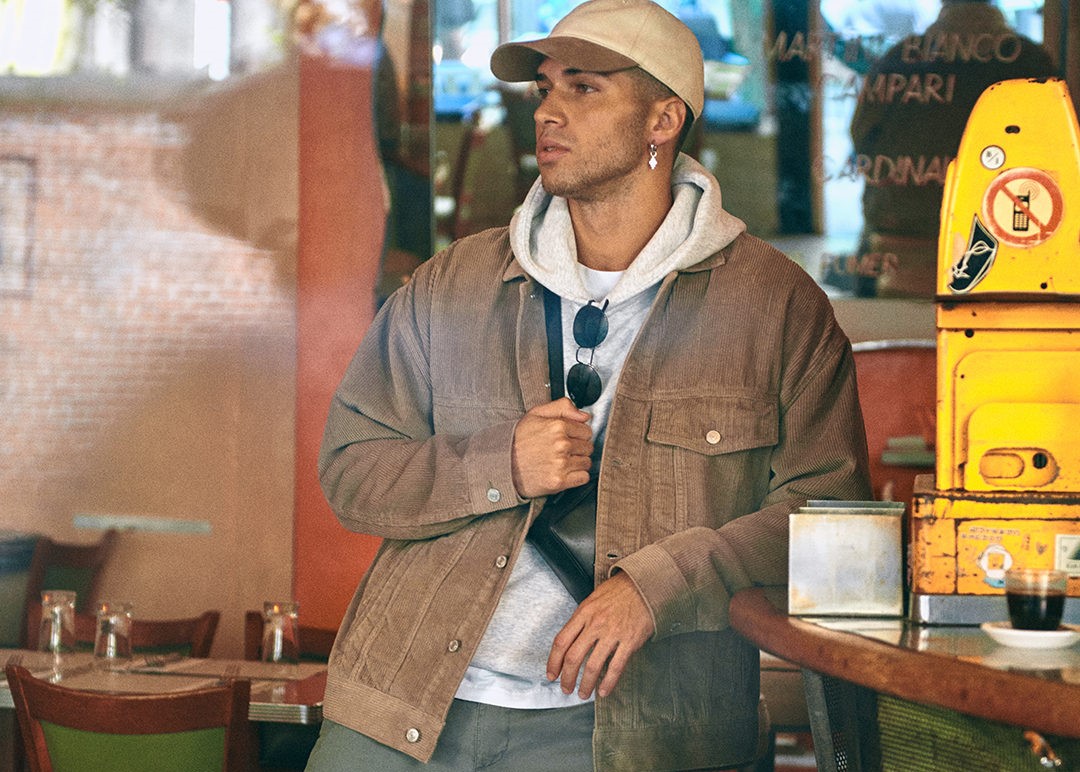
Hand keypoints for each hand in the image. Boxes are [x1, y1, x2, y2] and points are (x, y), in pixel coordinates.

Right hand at [512, 398, 592, 497]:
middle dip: (579, 448)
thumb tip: (584, 416)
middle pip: (588, 447)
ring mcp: (561, 464)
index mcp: (557, 426)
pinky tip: (565, 472)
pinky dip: (577, 476)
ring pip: (586, 462)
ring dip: (578, 462)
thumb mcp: (536, 414)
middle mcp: (561, 445)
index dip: (578, 434)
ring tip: (562, 461)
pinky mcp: (559, 481)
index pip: (586, 430)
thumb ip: (563, 407)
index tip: (569, 438)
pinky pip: (583, 477)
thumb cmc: (518, 440)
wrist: (502, 464)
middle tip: (563, 450)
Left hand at [547, 572, 654, 698]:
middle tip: (565, 688)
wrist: (645, 584)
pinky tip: (603, 691)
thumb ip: (581, 619)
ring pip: (593, 666)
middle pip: (573, 657)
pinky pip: (616, 667)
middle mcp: (595, 624)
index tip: (551, 674)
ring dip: (586, 684)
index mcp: (583, 613)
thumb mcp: (593, 599)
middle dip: (567, 678)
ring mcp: (613, 634)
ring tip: (583, 693)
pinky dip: (608, 683)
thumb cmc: (619, 591)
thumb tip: (571, 640)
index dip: (553, 662)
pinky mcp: (630, 641)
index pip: (561, 641)